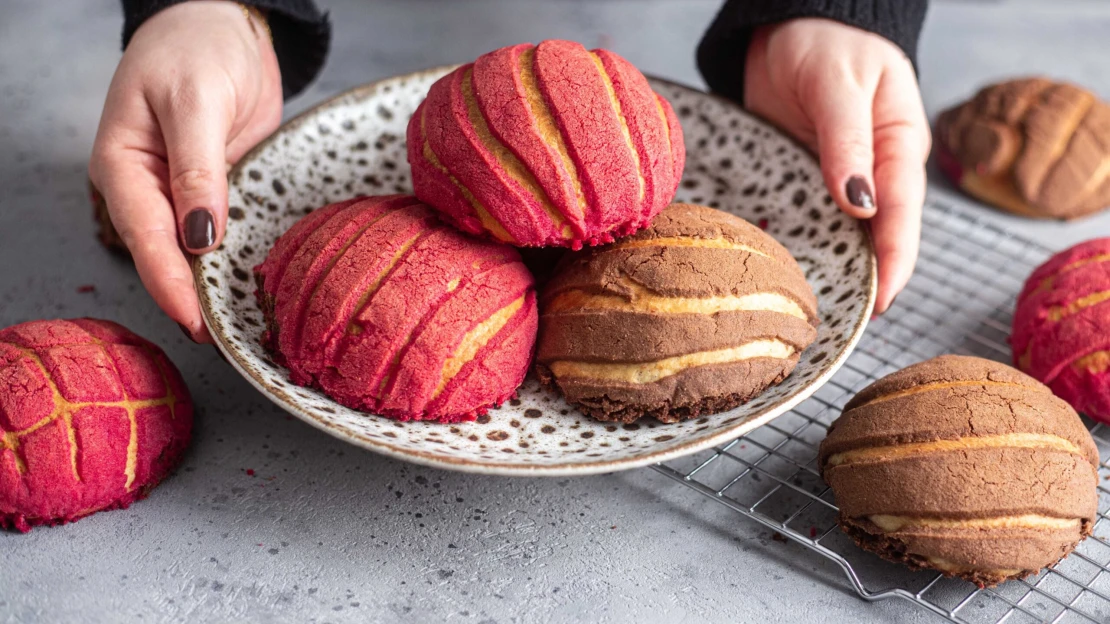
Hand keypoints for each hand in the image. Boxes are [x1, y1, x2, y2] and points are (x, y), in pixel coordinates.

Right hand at [89, 1, 281, 341]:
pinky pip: (223, 233)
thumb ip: (198, 168)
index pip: (145, 235)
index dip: (169, 282)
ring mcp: (183, 192)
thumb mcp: (196, 100)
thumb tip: (200, 237)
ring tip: (239, 325)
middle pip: (166, 254)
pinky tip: (251, 286)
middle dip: (189, 296)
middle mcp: (148, 186)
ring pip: (193, 251)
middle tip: (223, 338)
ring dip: (213, 285)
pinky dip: (235, 259)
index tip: (195, 320)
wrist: (226, 25)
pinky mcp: (218, 192)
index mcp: (123, 165)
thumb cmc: (197, 47)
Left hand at [744, 18, 930, 313]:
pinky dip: (792, 247)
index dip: (894, 261)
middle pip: (872, 237)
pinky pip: (799, 221)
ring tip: (810, 314)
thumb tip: (861, 204)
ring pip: (835, 235)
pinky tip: (778, 275)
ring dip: (826, 270)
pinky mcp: (799, 183)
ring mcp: (833, 181)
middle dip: (862, 279)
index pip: (902, 213)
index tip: (881, 300)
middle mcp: (871, 172)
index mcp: (897, 146)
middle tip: (842, 324)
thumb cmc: (824, 43)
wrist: (785, 28)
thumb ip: (847, 141)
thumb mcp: (838, 84)